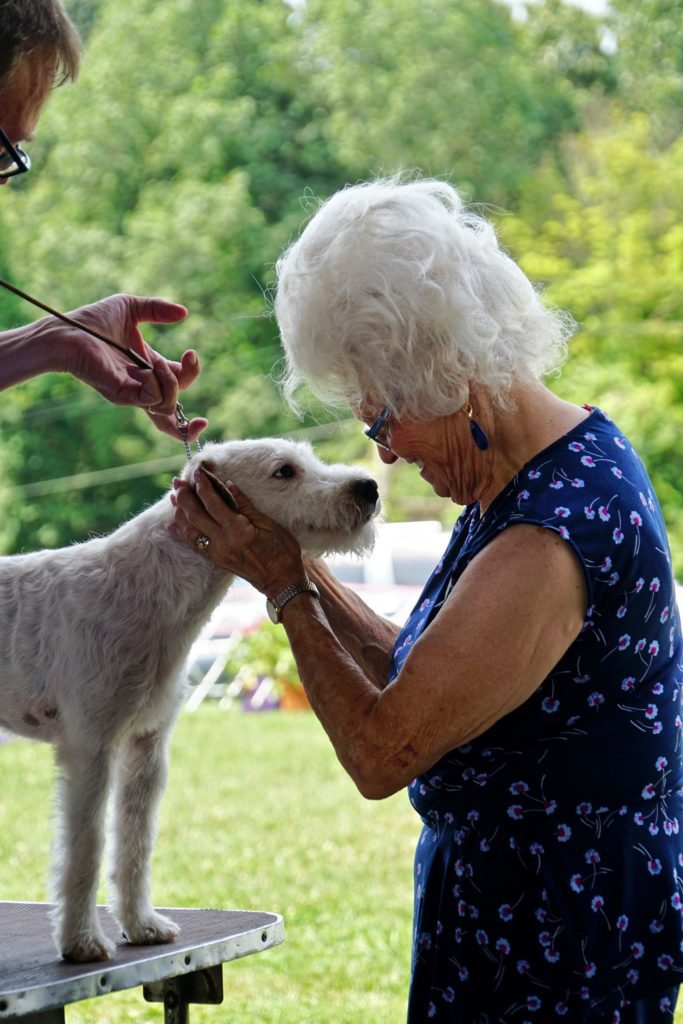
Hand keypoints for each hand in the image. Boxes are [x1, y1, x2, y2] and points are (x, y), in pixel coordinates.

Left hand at [58, 294, 206, 440]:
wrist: (67, 331)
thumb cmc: (92, 320)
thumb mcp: (131, 307)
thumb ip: (158, 309)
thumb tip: (184, 313)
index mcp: (146, 367)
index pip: (176, 382)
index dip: (191, 372)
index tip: (191, 352)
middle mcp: (140, 384)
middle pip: (175, 406)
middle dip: (190, 378)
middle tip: (190, 355)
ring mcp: (132, 393)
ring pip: (168, 405)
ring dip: (172, 381)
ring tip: (158, 360)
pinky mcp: (123, 394)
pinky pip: (152, 398)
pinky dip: (156, 383)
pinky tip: (145, 366)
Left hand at [171, 464, 304, 595]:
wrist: (281, 580)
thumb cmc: (281, 551)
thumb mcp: (268, 524)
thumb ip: (245, 506)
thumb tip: (229, 486)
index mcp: (238, 531)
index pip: (213, 504)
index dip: (204, 486)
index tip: (198, 472)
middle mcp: (223, 542)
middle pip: (195, 516)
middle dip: (185, 496)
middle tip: (178, 482)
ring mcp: (217, 553)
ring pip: (190, 530)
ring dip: (179, 512)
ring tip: (174, 497)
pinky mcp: (216, 560)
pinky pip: (194, 545)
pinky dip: (182, 533)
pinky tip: (174, 524)